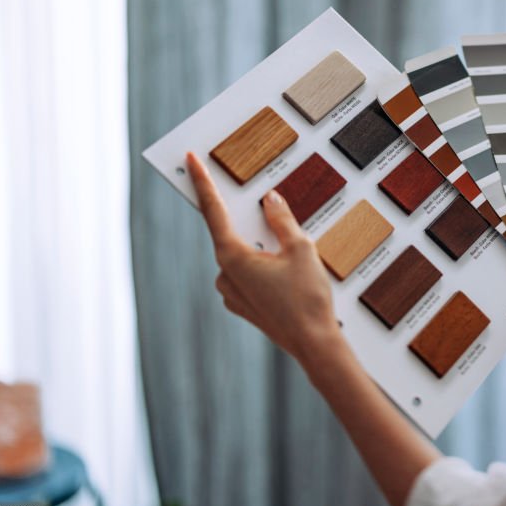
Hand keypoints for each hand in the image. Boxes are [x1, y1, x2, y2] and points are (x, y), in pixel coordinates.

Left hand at [186, 152, 339, 360]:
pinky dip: (264, 265)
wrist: (315, 344)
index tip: (191, 161)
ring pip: (243, 256)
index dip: (203, 182)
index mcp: (232, 256)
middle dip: (248, 219)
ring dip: (261, 246)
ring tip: (291, 249)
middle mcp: (224, 274)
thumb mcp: (300, 248)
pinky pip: (249, 275)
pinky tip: (287, 270)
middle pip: (231, 233)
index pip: (213, 211)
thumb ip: (282, 219)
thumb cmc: (308, 298)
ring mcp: (232, 293)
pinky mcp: (244, 306)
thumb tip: (270, 200)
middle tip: (264, 204)